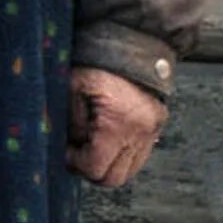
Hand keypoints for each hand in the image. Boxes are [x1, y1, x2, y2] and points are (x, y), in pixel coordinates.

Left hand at [67, 67, 166, 186]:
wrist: (131, 44)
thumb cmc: (96, 64)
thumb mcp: (73, 89)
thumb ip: (71, 123)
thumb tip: (70, 149)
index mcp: (119, 123)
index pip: (96, 168)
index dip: (75, 164)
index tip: (65, 151)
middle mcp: (141, 132)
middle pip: (114, 178)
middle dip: (91, 170)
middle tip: (76, 153)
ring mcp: (152, 132)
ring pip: (128, 172)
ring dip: (107, 165)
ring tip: (91, 146)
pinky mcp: (157, 128)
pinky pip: (139, 157)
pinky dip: (121, 156)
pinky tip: (106, 140)